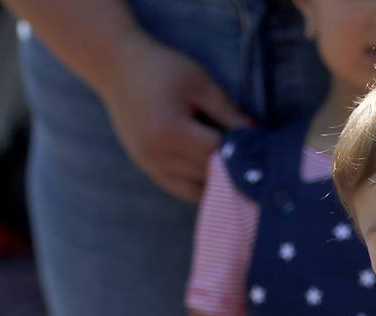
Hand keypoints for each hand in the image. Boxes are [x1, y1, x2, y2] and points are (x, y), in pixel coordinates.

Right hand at [99, 31, 249, 201]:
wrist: (116, 66)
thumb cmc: (162, 68)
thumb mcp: (200, 82)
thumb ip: (228, 111)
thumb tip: (255, 135)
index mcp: (171, 131)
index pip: (217, 153)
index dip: (241, 151)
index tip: (260, 148)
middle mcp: (158, 155)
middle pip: (208, 174)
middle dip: (233, 169)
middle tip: (256, 164)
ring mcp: (149, 165)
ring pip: (196, 190)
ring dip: (218, 184)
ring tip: (237, 173)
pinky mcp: (147, 168)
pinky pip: (181, 189)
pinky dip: (200, 187)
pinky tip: (217, 178)